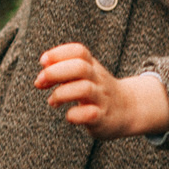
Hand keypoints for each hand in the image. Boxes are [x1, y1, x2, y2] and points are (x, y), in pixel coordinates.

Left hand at [34, 43, 168, 140]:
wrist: (128, 110)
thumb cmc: (98, 92)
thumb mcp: (85, 76)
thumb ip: (64, 71)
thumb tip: (43, 70)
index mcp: (92, 67)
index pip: (78, 51)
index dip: (58, 53)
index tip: (43, 61)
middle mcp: (98, 79)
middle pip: (80, 67)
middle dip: (55, 72)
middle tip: (40, 82)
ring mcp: (102, 98)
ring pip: (84, 89)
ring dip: (61, 94)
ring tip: (53, 101)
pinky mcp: (103, 117)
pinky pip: (90, 114)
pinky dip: (74, 115)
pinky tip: (69, 116)